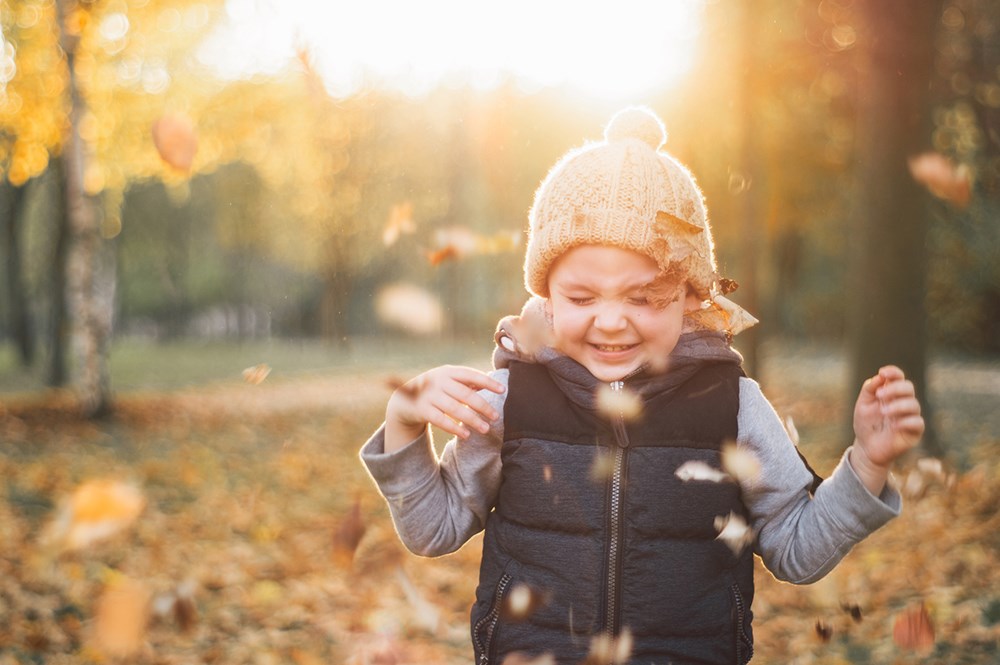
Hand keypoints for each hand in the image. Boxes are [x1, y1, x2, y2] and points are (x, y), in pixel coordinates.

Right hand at [385, 365, 504, 452]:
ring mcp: (428, 395)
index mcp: (448, 371)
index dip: (487, 382)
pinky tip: (466, 435)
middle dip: (482, 406)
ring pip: (454, 409)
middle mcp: (438, 381)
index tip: (503, 390)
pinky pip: (441, 420)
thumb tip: (493, 384)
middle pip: (465, 394)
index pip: (471, 375)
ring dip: (472, 420)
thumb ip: (468, 382)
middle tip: (496, 417)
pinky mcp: (421, 410)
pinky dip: (454, 428)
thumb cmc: (435, 389)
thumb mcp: (448, 381)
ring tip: (485, 428)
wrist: (404, 400)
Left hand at [851, 365, 924, 493]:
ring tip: (883, 411)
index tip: (883, 372)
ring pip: (914, 404)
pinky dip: (906, 421)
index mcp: (891, 393)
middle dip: (895, 388)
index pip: (898, 378)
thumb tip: (880, 376)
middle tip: (880, 395)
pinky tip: (894, 425)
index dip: (894, 372)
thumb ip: (869, 389)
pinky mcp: (914, 431)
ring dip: (898, 405)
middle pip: (908, 387)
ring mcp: (909, 416)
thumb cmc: (866, 424)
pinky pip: (918, 422)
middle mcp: (902, 402)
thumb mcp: (863, 405)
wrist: (867, 448)